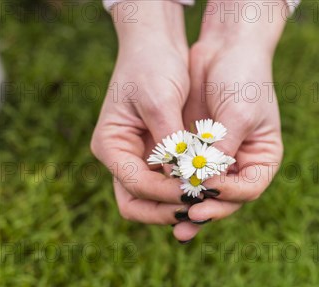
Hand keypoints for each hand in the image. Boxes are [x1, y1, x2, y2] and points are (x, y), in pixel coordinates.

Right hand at [91, 1, 190, 224]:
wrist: (157, 45)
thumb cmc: (154, 66)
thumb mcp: (161, 102)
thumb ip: (171, 141)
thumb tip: (186, 177)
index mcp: (110, 145)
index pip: (137, 185)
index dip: (167, 192)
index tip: (197, 190)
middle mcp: (121, 157)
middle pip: (137, 203)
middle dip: (167, 209)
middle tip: (200, 208)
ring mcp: (138, 158)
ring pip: (153, 199)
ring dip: (178, 204)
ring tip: (208, 201)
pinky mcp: (157, 156)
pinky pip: (168, 184)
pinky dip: (185, 189)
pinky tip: (208, 188)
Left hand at [174, 1, 287, 240]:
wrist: (226, 49)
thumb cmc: (243, 79)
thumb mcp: (237, 115)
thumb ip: (221, 150)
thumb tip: (202, 182)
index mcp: (263, 159)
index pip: (249, 188)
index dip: (229, 195)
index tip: (207, 190)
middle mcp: (242, 164)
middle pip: (227, 198)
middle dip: (207, 209)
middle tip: (188, 217)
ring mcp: (218, 159)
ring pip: (205, 192)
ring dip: (190, 206)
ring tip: (176, 224)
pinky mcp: (197, 151)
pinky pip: (186, 176)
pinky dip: (177, 186)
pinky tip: (163, 197)